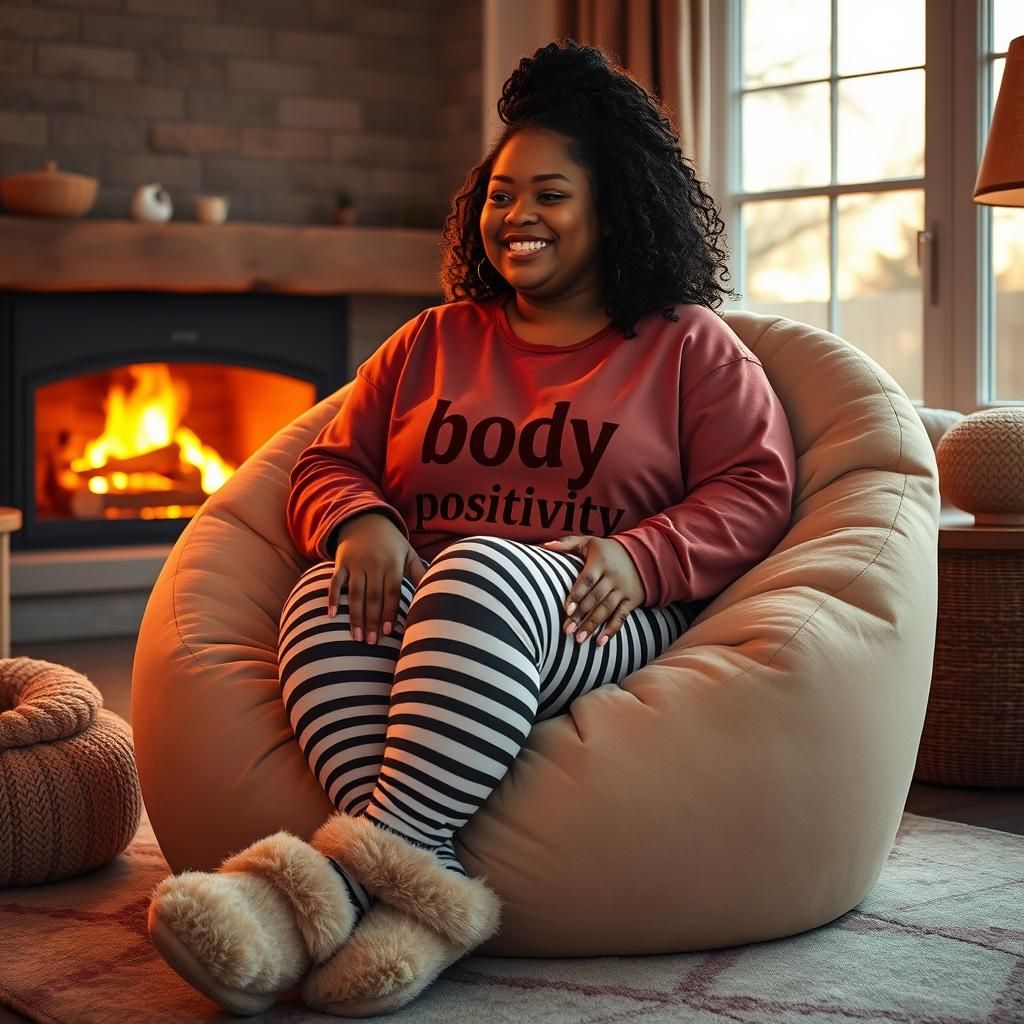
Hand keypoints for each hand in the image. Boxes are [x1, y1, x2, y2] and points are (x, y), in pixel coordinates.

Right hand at [328, 513, 426, 644]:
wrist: (364, 518)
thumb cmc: (391, 541)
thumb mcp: (408, 552)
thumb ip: (418, 572)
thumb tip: (434, 589)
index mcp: (392, 564)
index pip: (392, 592)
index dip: (390, 612)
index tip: (389, 631)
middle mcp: (374, 564)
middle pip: (373, 597)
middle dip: (372, 620)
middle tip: (371, 642)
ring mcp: (356, 563)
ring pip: (355, 593)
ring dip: (355, 616)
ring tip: (356, 636)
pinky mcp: (341, 563)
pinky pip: (335, 582)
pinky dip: (332, 598)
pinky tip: (331, 615)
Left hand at [540, 535, 645, 645]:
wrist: (641, 555)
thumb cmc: (606, 550)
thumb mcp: (589, 542)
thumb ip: (567, 543)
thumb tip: (544, 546)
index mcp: (600, 562)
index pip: (587, 580)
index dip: (577, 595)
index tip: (566, 610)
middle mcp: (613, 577)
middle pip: (595, 598)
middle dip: (581, 615)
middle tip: (567, 630)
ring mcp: (623, 590)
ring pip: (607, 609)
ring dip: (592, 625)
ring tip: (579, 639)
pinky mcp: (631, 600)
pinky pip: (622, 617)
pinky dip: (612, 630)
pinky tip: (600, 642)